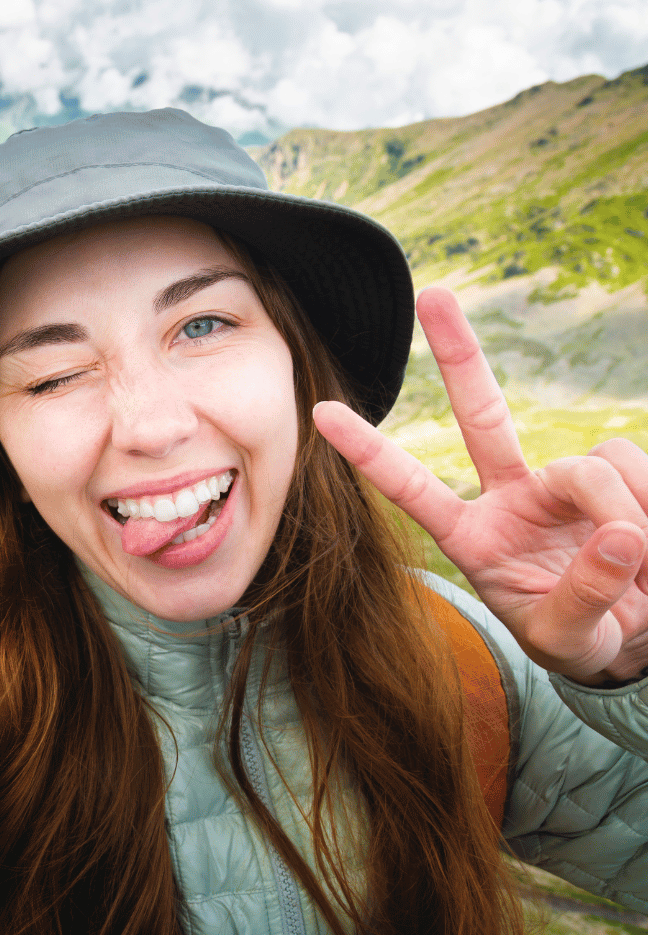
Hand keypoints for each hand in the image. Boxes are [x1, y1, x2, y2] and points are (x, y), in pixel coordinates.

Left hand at [313, 287, 647, 685]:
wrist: (636, 634)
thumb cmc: (582, 638)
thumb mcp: (571, 641)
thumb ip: (584, 598)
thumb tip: (620, 536)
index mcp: (472, 537)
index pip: (412, 487)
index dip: (370, 451)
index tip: (320, 412)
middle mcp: (509, 497)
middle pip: (481, 414)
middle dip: (459, 354)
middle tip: (432, 294)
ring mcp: (559, 482)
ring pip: (591, 466)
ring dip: (623, 512)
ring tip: (642, 568)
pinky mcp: (613, 475)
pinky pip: (633, 468)